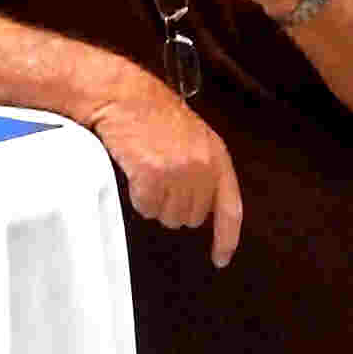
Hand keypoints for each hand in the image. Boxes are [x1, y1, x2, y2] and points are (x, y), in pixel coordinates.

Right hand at [86, 81, 243, 266]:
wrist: (122, 95)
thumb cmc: (151, 113)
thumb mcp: (192, 138)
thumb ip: (203, 170)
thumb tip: (202, 209)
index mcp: (217, 156)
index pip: (230, 207)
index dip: (226, 237)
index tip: (221, 258)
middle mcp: (203, 167)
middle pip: (191, 218)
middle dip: (173, 206)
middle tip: (158, 178)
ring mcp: (179, 171)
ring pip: (168, 216)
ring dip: (154, 203)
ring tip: (146, 171)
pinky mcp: (154, 174)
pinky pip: (147, 207)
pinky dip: (138, 197)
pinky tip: (135, 174)